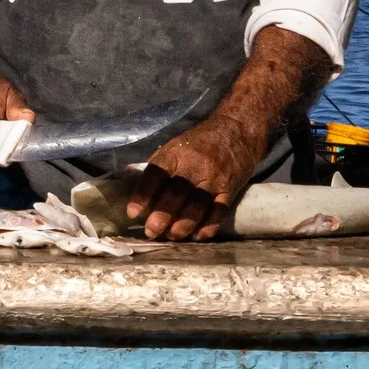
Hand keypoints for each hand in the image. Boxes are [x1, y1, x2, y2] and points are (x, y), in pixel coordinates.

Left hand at [126, 107, 270, 241]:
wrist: (236, 132)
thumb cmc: (198, 144)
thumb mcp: (174, 147)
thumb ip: (159, 169)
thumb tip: (139, 195)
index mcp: (175, 153)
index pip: (156, 173)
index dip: (143, 194)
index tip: (132, 212)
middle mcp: (195, 165)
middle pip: (177, 192)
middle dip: (162, 215)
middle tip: (151, 231)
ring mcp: (214, 178)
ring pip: (198, 205)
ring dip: (183, 225)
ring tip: (172, 236)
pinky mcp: (230, 189)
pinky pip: (220, 211)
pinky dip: (209, 226)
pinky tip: (197, 236)